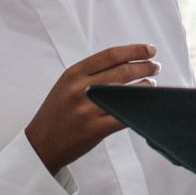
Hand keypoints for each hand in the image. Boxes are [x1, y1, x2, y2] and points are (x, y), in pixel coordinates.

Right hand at [26, 44, 159, 173]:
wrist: (40, 144)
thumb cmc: (57, 113)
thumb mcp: (67, 85)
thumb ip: (91, 74)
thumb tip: (125, 63)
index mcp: (73, 74)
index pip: (110, 55)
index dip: (134, 50)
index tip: (150, 50)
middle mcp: (79, 89)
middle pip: (121, 71)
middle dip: (144, 66)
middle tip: (156, 66)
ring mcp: (87, 109)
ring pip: (125, 93)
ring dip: (145, 86)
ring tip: (153, 83)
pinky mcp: (94, 129)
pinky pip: (123, 116)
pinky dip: (138, 109)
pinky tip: (145, 105)